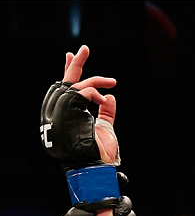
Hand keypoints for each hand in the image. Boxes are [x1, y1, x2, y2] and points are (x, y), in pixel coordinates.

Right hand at [62, 46, 118, 163]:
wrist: (98, 166)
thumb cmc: (101, 153)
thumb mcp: (106, 128)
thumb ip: (106, 112)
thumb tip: (110, 96)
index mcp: (70, 114)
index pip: (68, 89)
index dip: (70, 72)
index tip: (72, 56)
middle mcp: (62, 111)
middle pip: (67, 82)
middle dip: (76, 63)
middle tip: (85, 48)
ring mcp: (62, 111)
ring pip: (77, 85)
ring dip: (96, 81)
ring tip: (112, 82)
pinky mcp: (68, 110)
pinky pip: (82, 92)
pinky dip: (94, 93)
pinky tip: (103, 100)